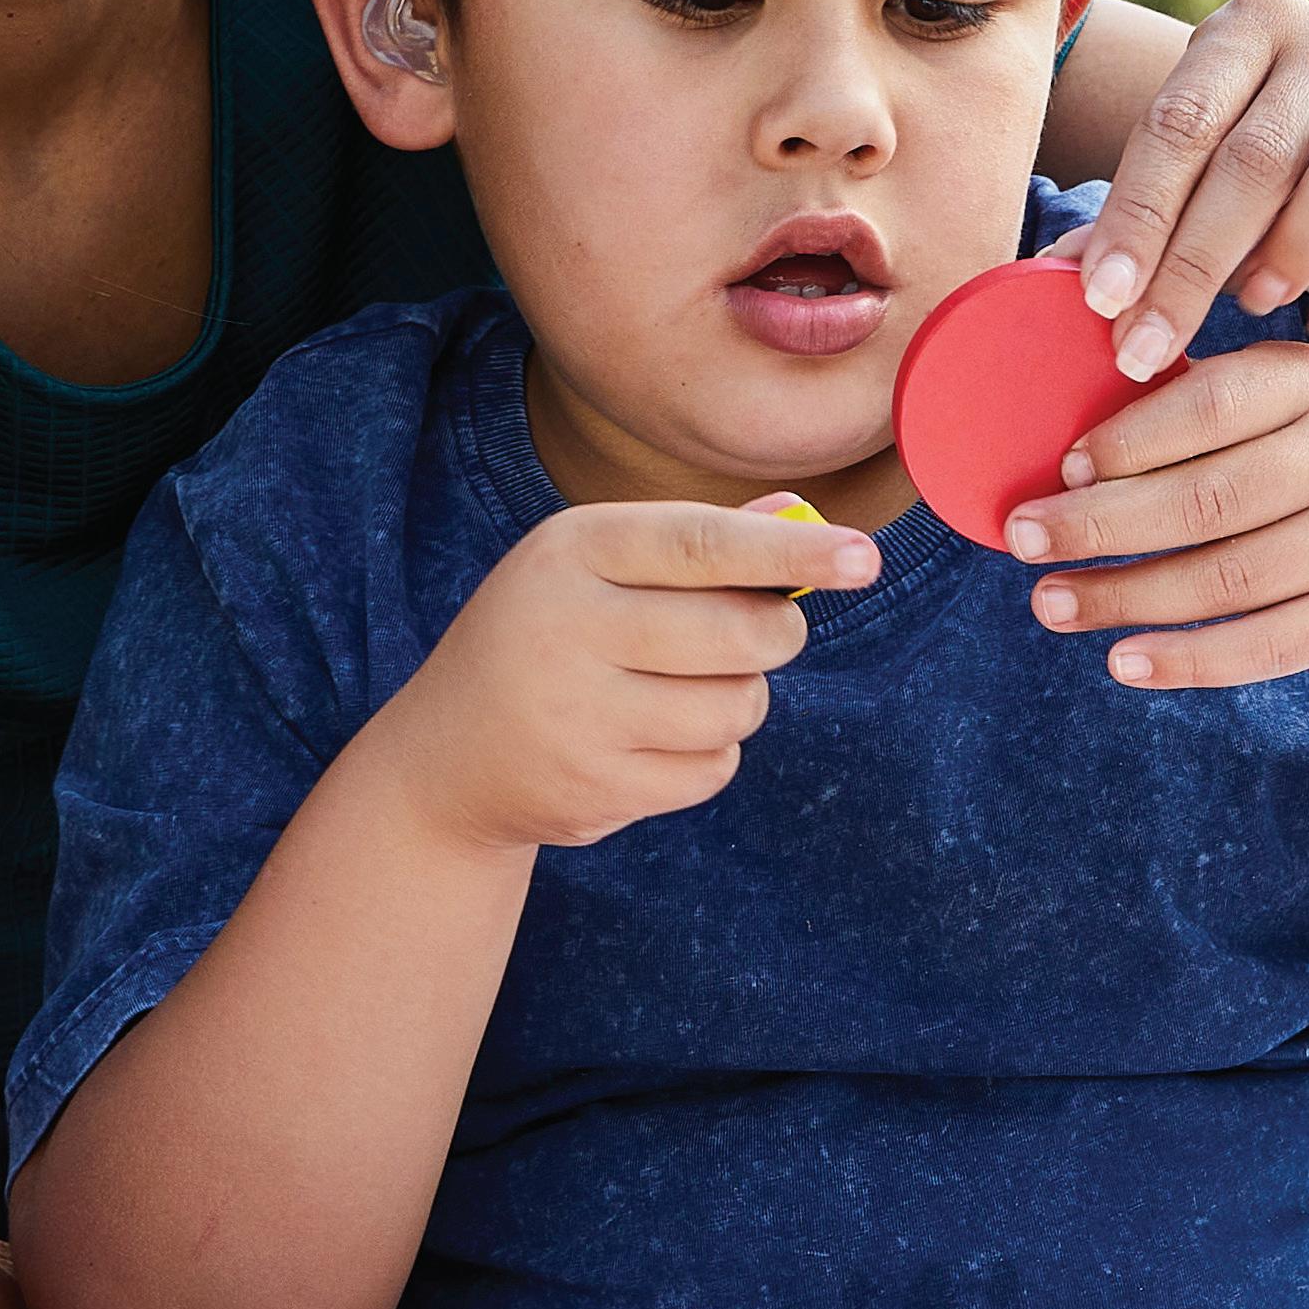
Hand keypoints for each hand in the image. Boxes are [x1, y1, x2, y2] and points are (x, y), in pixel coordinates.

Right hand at [378, 496, 876, 852]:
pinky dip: (707, 753)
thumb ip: (692, 543)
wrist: (446, 758)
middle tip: (762, 633)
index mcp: (570, 552)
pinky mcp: (596, 789)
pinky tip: (652, 741)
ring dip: (740, 699)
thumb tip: (801, 518)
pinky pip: (713, 768)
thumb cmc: (545, 638)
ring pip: (738, 706)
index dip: (790, 550)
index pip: (700, 543)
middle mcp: (567, 628)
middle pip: (741, 632)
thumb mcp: (594, 570)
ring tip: (684, 690)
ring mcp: (578, 716)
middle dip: (777, 635)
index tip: (863, 556)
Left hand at [1004, 338, 1308, 686]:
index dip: (1131, 439)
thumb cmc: (1297, 462)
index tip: (1062, 467)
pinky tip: (1122, 661)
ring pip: (1227, 579)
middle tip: (1021, 539)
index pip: (1212, 405)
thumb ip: (1183, 404)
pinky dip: (1186, 659)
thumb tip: (1053, 432)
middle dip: (1101, 524)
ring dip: (1125, 597)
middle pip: (1208, 499)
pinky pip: (1261, 646)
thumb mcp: (1267, 409)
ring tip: (1048, 603)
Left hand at [1060, 0, 1308, 381]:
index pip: (1179, 122)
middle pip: (1257, 156)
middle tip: (1147, 346)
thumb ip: (1139, 207)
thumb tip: (1054, 273)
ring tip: (1250, 305)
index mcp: (1245, 27)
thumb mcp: (1199, 159)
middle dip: (1193, 265)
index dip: (1136, 216)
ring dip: (1292, 251)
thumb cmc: (1266, 157)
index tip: (1101, 299)